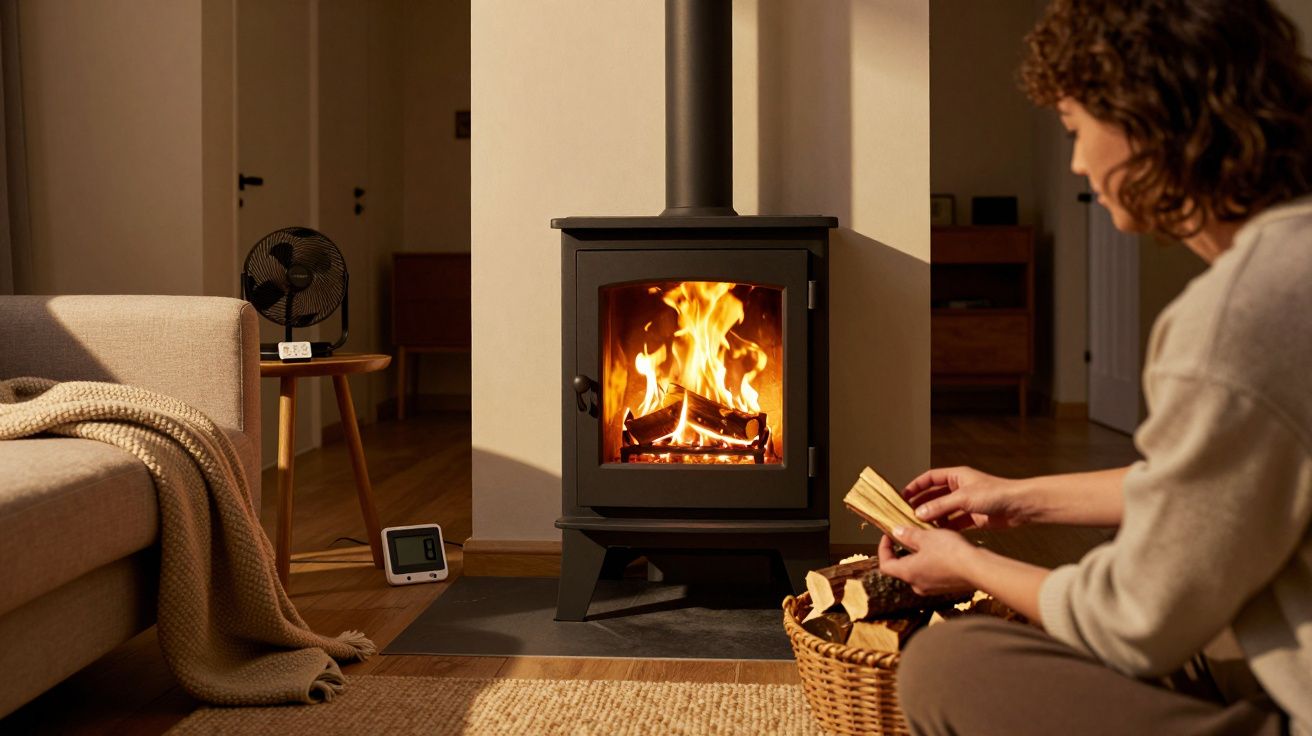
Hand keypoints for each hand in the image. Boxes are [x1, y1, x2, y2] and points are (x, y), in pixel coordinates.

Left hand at [877, 527, 978, 596]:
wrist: (979, 569)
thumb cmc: (951, 553)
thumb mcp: (926, 537)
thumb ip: (908, 535)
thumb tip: (896, 532)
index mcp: (908, 573)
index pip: (885, 565)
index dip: (883, 549)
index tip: (888, 536)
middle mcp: (917, 585)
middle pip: (901, 569)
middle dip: (901, 552)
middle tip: (907, 536)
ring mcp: (932, 588)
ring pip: (917, 571)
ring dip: (917, 557)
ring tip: (926, 541)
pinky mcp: (945, 588)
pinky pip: (932, 575)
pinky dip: (931, 563)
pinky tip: (941, 551)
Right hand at [902, 466, 1032, 529]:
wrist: (1020, 506)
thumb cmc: (997, 493)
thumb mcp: (964, 498)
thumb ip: (940, 506)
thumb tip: (920, 513)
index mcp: (957, 476)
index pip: (930, 478)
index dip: (916, 486)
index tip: (903, 496)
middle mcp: (961, 489)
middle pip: (935, 496)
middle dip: (922, 504)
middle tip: (907, 514)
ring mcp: (967, 504)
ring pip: (944, 511)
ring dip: (933, 518)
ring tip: (919, 527)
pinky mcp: (974, 518)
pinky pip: (955, 523)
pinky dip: (946, 528)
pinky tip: (937, 534)